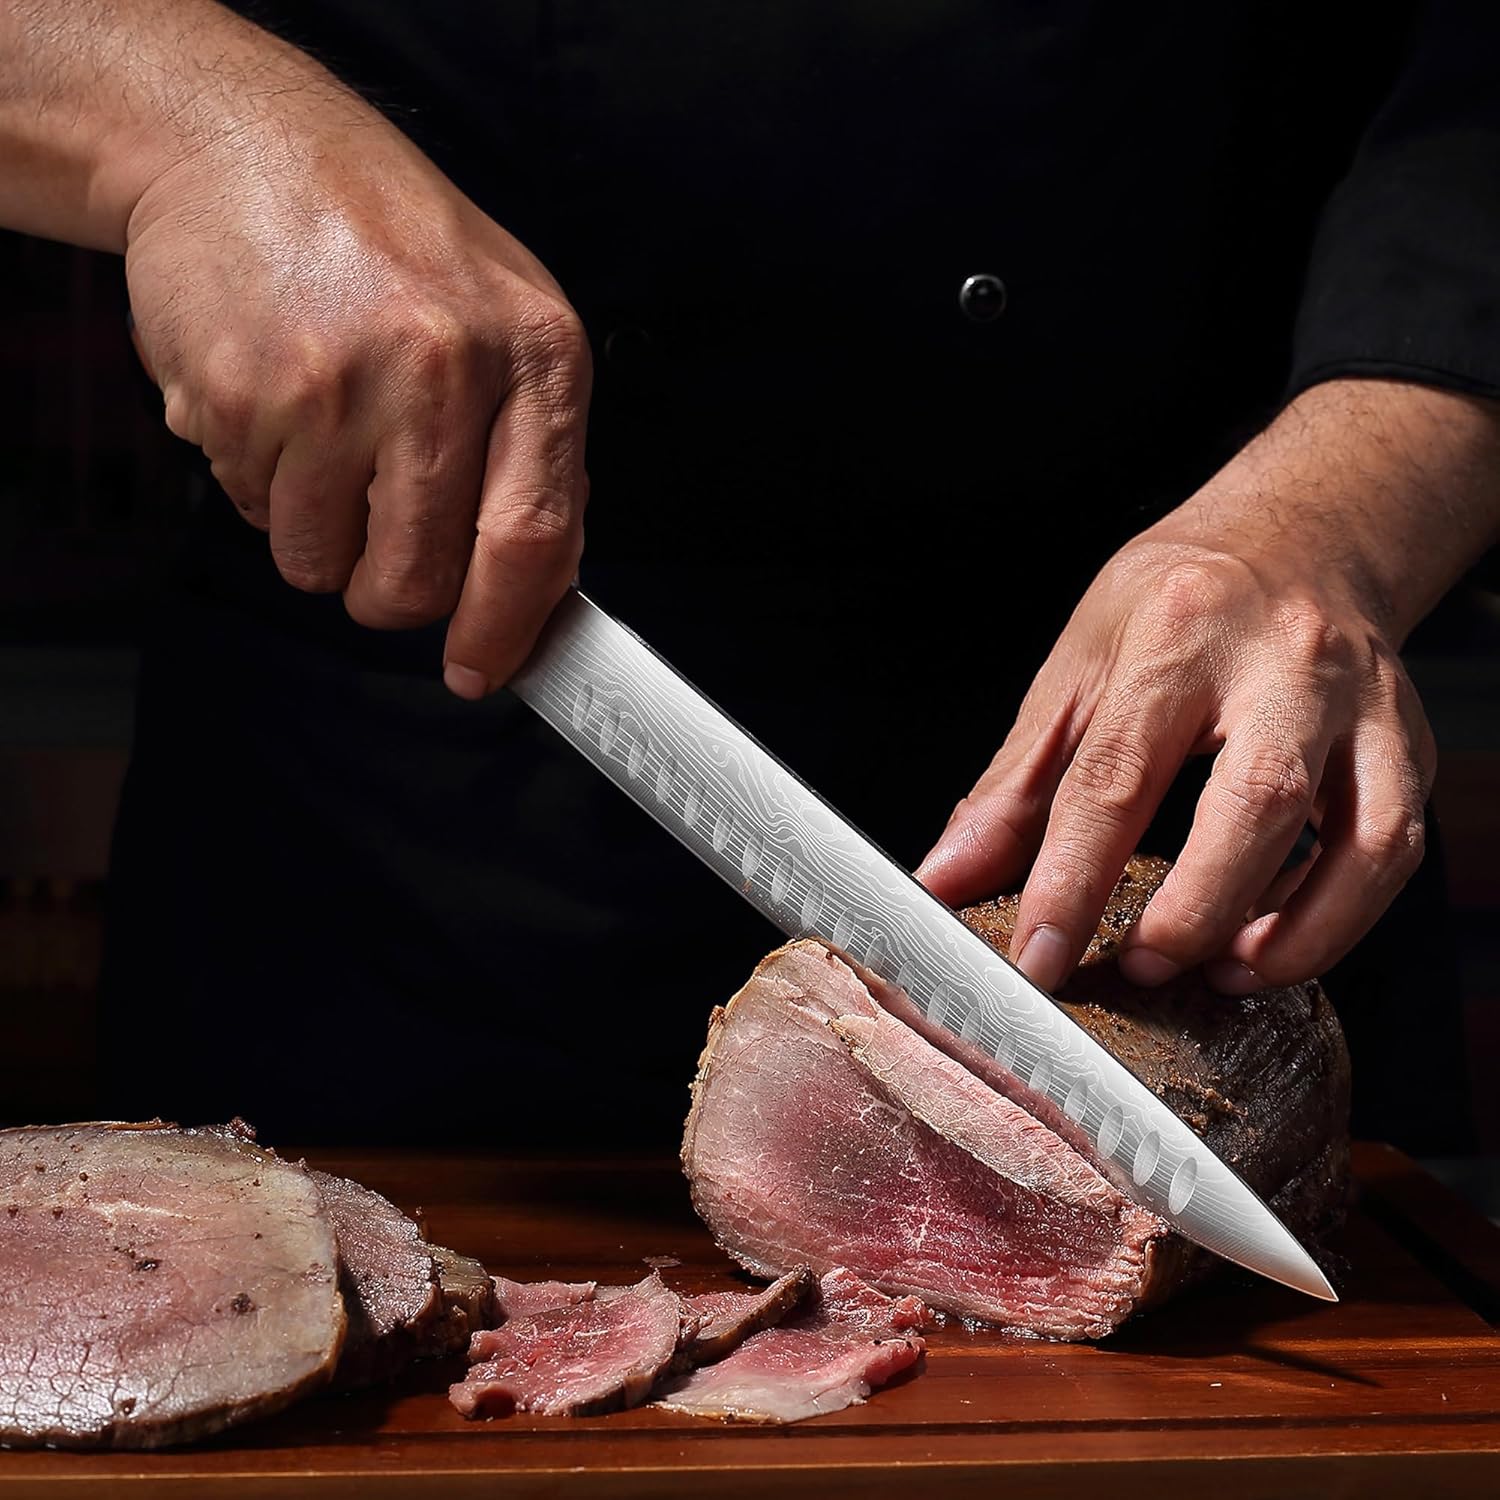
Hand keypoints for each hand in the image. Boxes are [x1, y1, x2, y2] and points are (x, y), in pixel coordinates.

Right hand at [125, 81, 588, 696]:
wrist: (243, 144)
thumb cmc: (388, 242)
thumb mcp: (507, 320)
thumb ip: (535, 451)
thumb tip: (538, 586)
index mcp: (534, 355)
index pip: (535, 537)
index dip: (505, 628)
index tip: (482, 671)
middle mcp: (442, 370)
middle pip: (421, 578)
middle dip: (395, 590)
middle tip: (380, 533)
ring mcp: (337, 386)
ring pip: (324, 566)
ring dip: (321, 534)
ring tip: (325, 436)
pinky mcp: (241, 399)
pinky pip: (252, 516)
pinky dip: (260, 487)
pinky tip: (276, 405)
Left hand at [917, 380, 1499, 994]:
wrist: (1298, 535)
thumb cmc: (1176, 603)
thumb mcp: (1076, 669)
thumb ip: (1013, 786)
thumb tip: (947, 877)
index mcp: (1176, 636)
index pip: (1115, 774)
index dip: (1072, 879)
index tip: (1038, 956)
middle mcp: (1283, 665)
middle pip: (1256, 801)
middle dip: (1196, 908)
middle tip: (1141, 967)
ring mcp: (1363, 704)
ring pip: (1362, 838)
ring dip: (1294, 935)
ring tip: (1219, 971)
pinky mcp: (1411, 743)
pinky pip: (1394, 851)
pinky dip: (1338, 917)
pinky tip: (1274, 939)